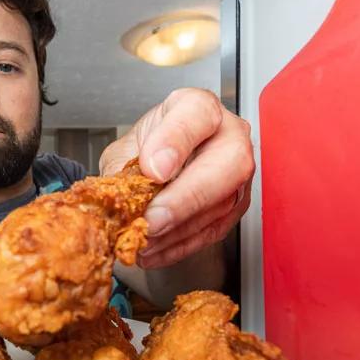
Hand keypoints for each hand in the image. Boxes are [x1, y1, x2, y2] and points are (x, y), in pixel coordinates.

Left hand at [100, 88, 254, 268]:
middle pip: (230, 163)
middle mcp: (227, 135)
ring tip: (143, 240)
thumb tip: (121, 197)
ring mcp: (237, 172)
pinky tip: (154, 251)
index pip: (197, 114)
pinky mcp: (235, 206)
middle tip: (152, 220)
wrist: (156, 166)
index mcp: (196, 109)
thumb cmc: (145, 151)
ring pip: (222, 203)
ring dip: (179, 229)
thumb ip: (125, 170)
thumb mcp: (124, 152)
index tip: (152, 169)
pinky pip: (215, 229)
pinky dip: (181, 245)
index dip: (175, 142)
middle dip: (187, 197)